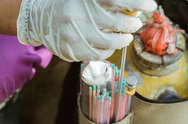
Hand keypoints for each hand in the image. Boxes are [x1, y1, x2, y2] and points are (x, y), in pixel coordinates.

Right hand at [17, 0, 156, 61]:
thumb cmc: (66, 2)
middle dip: (133, 24)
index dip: (138, 2)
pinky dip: (110, 51)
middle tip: (135, 22)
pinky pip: (99, 55)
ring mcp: (73, 35)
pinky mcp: (71, 51)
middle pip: (118, 23)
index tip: (150, 4)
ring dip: (124, 39)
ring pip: (110, 42)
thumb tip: (133, 5)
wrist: (37, 18)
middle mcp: (77, 15)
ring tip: (126, 36)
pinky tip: (111, 45)